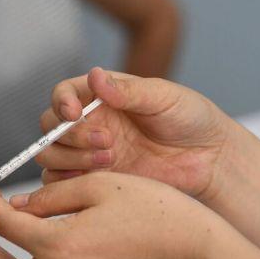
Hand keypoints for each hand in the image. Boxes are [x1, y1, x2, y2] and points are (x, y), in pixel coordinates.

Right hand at [38, 67, 235, 201]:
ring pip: (51, 154)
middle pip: (50, 127)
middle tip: (107, 141)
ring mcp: (89, 152)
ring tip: (110, 159)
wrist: (209, 159)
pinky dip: (67, 181)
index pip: (63, 94)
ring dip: (70, 158)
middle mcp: (89, 123)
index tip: (73, 113)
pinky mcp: (94, 179)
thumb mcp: (163, 97)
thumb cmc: (190, 119)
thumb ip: (128, 90)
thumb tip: (95, 76)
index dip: (61, 103)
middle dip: (69, 135)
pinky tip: (98, 177)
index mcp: (101, 96)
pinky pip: (61, 182)